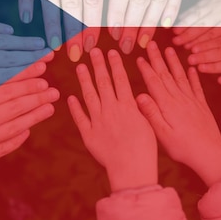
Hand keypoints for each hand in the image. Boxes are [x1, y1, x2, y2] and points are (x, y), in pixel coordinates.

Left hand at [0, 19, 52, 99]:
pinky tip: (11, 30)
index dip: (28, 72)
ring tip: (40, 42)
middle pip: (12, 57)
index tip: (44, 70)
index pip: (9, 75)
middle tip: (51, 54)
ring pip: (5, 42)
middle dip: (33, 56)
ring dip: (23, 42)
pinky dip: (0, 29)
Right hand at [0, 62, 58, 171]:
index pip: (8, 86)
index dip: (27, 76)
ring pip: (17, 125)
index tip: (42, 69)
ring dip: (35, 115)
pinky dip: (19, 137)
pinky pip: (7, 146)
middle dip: (38, 96)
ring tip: (50, 107)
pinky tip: (28, 129)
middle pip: (17, 105)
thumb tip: (8, 82)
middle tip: (53, 90)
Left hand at [68, 48, 157, 191]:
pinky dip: (75, 107)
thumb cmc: (146, 149)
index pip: (120, 79)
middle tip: (93, 50)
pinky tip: (70, 97)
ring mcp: (98, 121)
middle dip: (98, 65)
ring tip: (80, 66)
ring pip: (89, 96)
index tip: (110, 52)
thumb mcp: (150, 124)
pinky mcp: (89, 135)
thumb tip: (139, 95)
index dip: (115, 64)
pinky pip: (80, 118)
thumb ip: (142, 108)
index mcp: (128, 106)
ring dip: (85, 80)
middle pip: (103, 82)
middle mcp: (112, 110)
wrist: (132, 169)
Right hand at [135, 41, 220, 186]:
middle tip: (151, 44)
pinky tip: (191, 68)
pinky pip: (196, 86)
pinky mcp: (201, 106)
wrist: (210, 154)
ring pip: (180, 76)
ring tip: (169, 49)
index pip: (154, 82)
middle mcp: (179, 99)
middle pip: (166, 74)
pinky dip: (193, 76)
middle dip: (158, 58)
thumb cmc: (183, 147)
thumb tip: (139, 95)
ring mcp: (191, 101)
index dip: (146, 69)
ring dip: (174, 62)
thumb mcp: (162, 134)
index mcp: (167, 105)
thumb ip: (151, 114)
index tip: (139, 57)